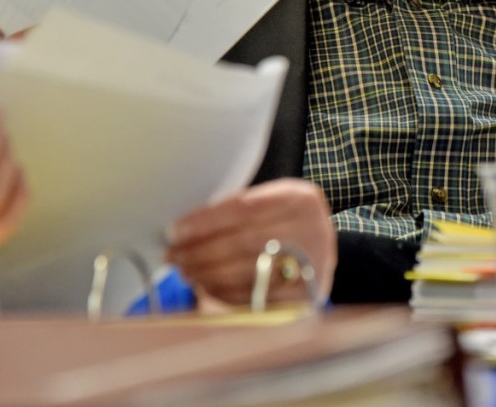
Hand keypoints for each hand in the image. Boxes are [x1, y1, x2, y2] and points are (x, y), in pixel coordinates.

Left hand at [165, 178, 336, 306]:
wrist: (322, 253)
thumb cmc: (287, 226)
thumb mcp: (274, 205)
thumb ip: (239, 212)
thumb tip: (186, 229)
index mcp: (301, 199)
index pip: (244, 207)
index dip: (205, 220)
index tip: (175, 231)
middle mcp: (312, 229)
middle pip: (244, 240)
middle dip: (201, 250)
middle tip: (173, 256)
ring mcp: (312, 264)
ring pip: (247, 270)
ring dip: (208, 274)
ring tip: (185, 271)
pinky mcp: (305, 295)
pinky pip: (256, 296)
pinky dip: (226, 293)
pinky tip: (207, 287)